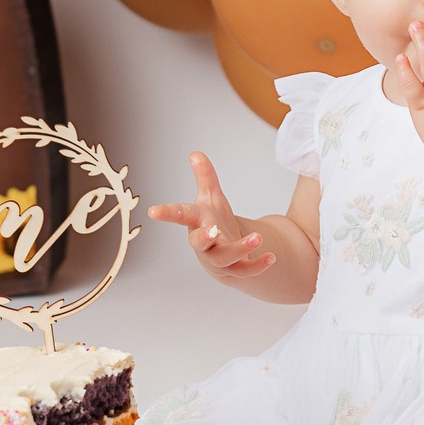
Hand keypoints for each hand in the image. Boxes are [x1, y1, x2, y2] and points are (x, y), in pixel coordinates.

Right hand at [145, 151, 274, 279]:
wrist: (220, 254)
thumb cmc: (212, 222)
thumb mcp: (211, 198)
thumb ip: (205, 177)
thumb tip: (196, 153)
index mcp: (196, 222)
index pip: (180, 215)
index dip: (166, 213)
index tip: (152, 211)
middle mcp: (204, 242)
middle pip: (199, 243)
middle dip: (205, 237)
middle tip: (212, 230)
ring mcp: (218, 258)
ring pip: (225, 258)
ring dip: (240, 249)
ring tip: (258, 238)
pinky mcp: (234, 269)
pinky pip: (244, 270)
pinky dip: (257, 265)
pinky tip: (271, 257)